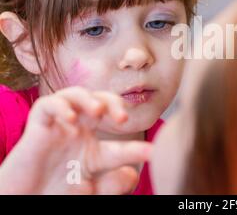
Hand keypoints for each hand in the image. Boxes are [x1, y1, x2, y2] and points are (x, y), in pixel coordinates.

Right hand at [0, 86, 151, 194]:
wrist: (23, 202)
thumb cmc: (56, 194)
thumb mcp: (89, 192)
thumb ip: (111, 185)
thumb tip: (133, 174)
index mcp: (95, 151)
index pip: (120, 144)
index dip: (137, 149)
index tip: (152, 153)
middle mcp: (80, 133)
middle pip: (102, 102)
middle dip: (115, 103)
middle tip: (122, 119)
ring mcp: (59, 128)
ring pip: (75, 95)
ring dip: (88, 97)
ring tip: (97, 111)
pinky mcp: (37, 127)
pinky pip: (47, 105)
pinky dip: (59, 105)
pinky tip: (69, 118)